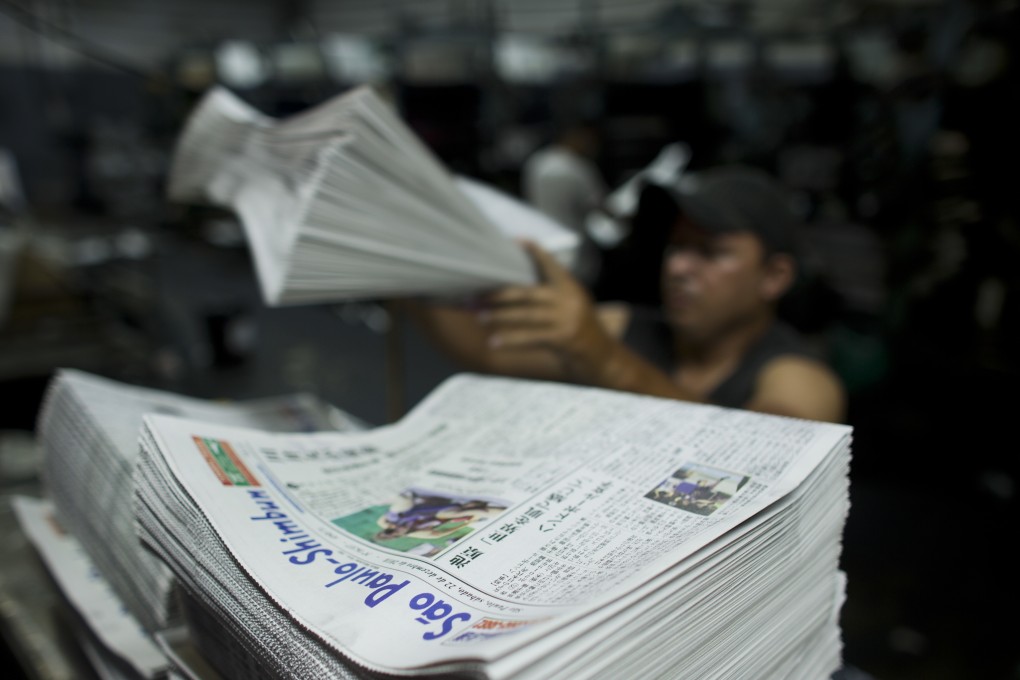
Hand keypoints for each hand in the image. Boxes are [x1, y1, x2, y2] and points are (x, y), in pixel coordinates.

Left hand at [478, 242, 615, 381]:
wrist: (602, 354)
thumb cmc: (579, 327)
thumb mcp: (573, 302)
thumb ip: (552, 291)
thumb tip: (514, 287)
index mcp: (570, 286)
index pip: (551, 264)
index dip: (535, 252)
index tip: (517, 240)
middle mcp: (569, 300)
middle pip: (527, 293)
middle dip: (499, 295)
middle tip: (477, 295)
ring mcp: (566, 319)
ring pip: (525, 316)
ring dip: (499, 317)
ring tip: (479, 316)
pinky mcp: (563, 338)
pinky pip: (530, 337)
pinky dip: (511, 340)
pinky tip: (494, 342)